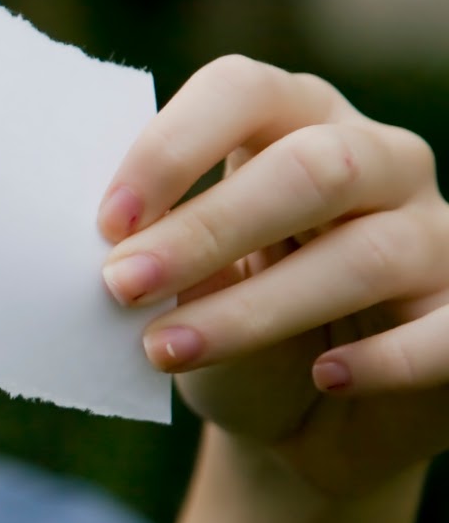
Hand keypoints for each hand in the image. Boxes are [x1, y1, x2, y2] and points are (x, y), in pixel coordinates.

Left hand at [97, 55, 448, 495]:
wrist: (303, 430)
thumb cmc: (229, 333)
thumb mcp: (183, 292)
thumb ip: (165, 263)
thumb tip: (132, 258)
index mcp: (291, 121)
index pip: (241, 92)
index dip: (172, 147)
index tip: (106, 222)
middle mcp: (375, 158)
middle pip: (308, 169)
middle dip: (207, 228)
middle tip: (121, 284)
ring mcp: (434, 232)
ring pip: (365, 255)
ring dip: (256, 308)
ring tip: (168, 349)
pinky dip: (387, 357)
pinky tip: (327, 378)